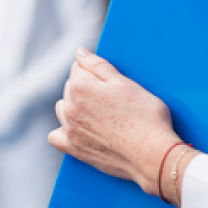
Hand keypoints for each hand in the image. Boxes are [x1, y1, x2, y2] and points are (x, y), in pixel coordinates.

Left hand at [50, 47, 189, 196]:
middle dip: (87, 88)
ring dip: (75, 107)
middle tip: (112, 99)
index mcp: (80, 86)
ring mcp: (69, 129)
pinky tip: (79, 130)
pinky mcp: (73, 149)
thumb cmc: (145, 117)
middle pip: (71, 88)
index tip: (111, 81)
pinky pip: (55, 137)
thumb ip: (97, 65)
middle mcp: (69, 107)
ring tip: (99, 114)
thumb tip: (79, 53)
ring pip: (63, 109)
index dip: (96, 72)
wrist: (152, 155)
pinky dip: (64, 132)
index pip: (78, 67)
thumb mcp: (125, 83)